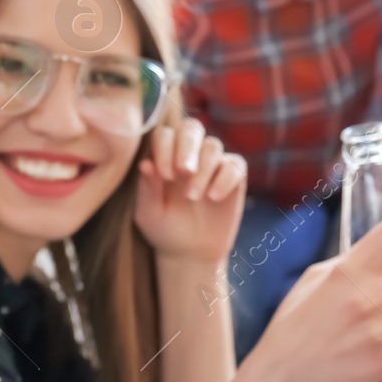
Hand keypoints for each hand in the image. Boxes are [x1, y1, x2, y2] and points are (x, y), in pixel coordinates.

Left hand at [134, 117, 246, 262]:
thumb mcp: (149, 214)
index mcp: (164, 157)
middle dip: (187, 146)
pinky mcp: (234, 177)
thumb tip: (145, 164)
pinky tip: (214, 198)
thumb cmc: (164, 229)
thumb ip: (147, 189)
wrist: (191, 253)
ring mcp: (212, 164)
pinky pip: (236, 164)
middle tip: (184, 171)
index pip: (164, 134)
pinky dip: (225, 178)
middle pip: (191, 127)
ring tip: (193, 197)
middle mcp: (188, 155)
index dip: (165, 148)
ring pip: (213, 146)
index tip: (165, 175)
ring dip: (204, 169)